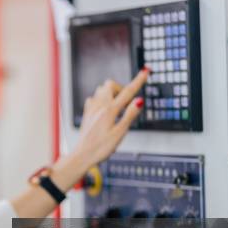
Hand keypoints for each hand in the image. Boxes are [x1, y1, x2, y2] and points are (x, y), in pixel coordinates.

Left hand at [10, 69, 148, 217]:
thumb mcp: (119, 133)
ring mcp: (90, 109)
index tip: (146, 71)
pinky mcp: (86, 114)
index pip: (127, 92)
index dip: (138, 81)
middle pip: (110, 85)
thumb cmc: (100, 148)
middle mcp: (98, 107)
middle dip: (120, 88)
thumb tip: (139, 100)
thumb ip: (130, 115)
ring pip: (101, 90)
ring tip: (116, 108)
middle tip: (126, 102)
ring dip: (111, 93)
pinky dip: (102, 100)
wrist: (81, 156)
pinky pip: (94, 99)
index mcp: (109, 111)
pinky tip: (104, 111)